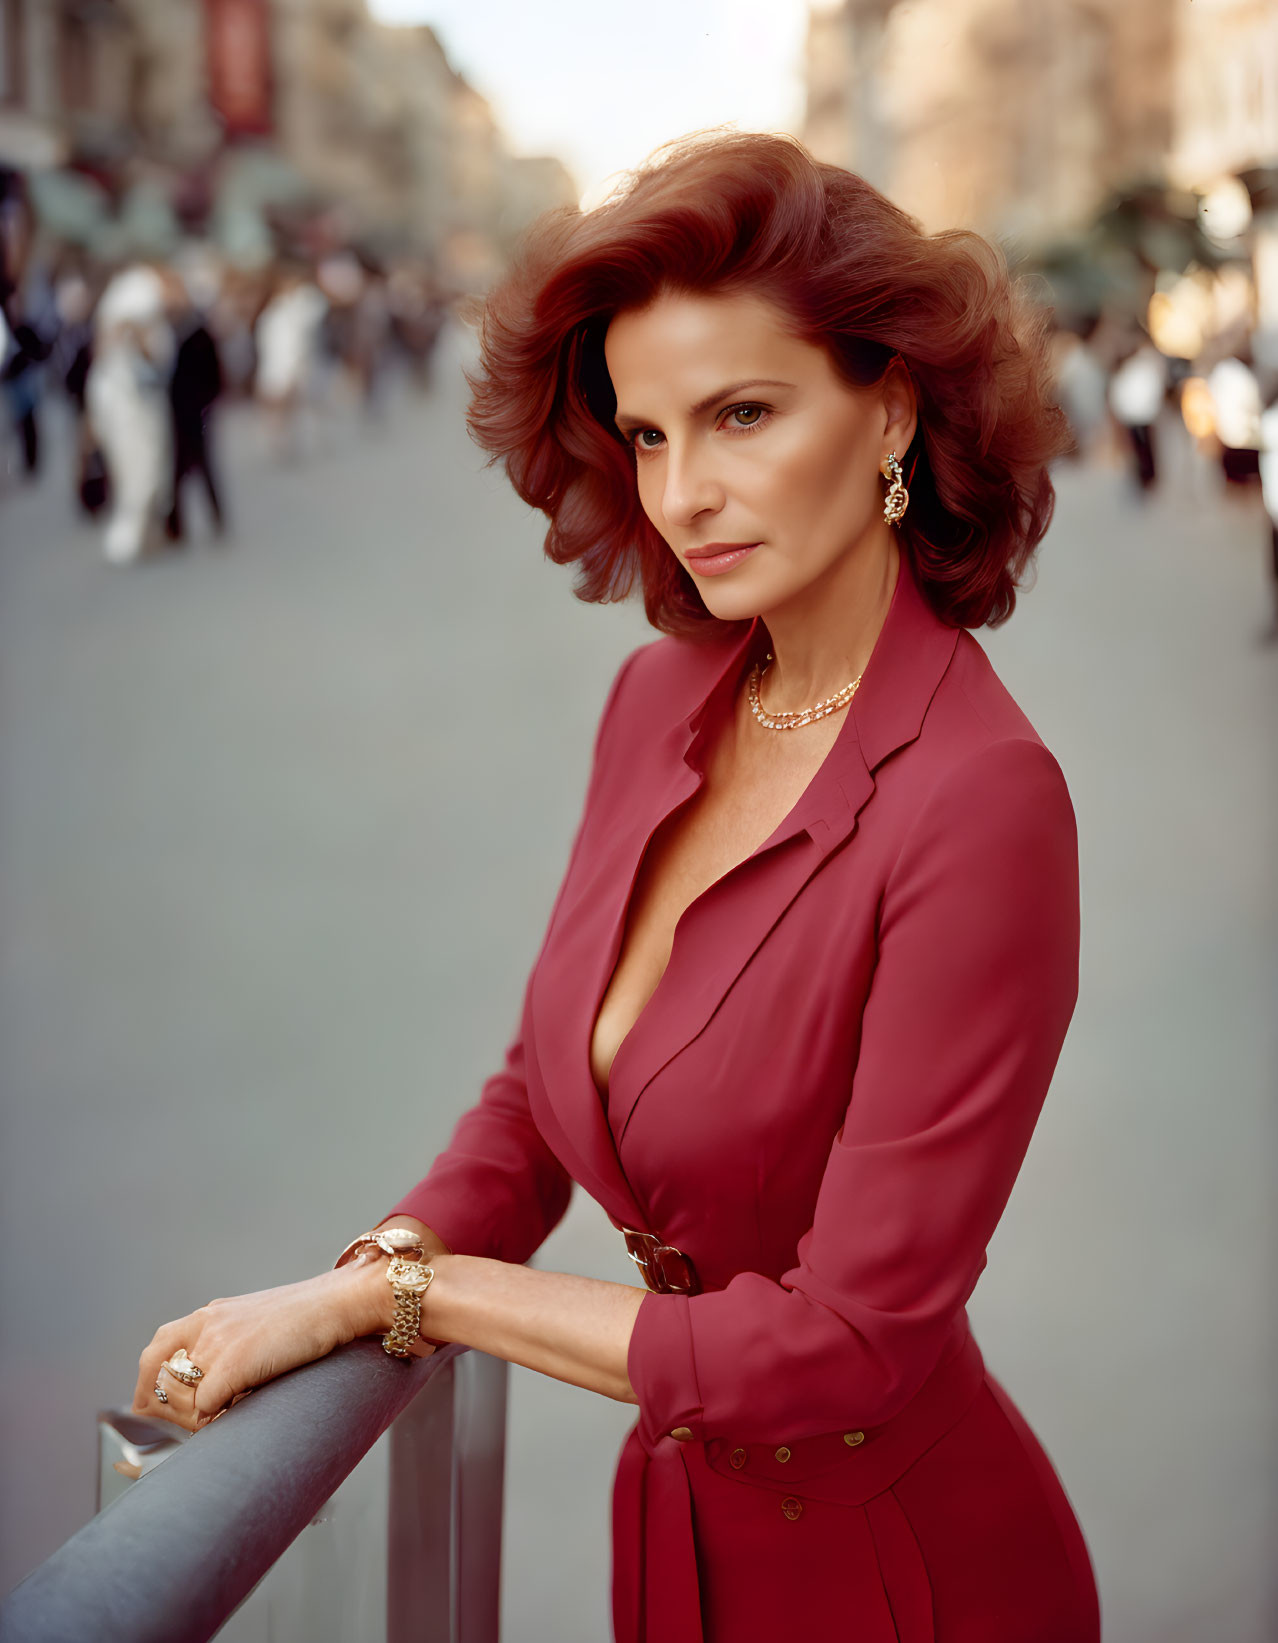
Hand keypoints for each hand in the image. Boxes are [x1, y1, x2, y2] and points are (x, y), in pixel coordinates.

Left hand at [133, 1265, 396, 1432]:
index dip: (149, 1384)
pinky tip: (238, 1413)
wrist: (337, 1303)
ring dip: (196, 1418)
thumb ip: (228, 1345)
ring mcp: (217, 1345)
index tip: (149, 1407)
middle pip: (161, 1381)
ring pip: (182, 1400)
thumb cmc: (308, 1317)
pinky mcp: (232, 1365)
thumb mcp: (255, 1323)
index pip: (156, 1351)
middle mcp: (206, 1326)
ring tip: (224, 1416)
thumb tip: (212, 1391)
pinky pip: (205, 1410)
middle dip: (172, 1411)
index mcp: (209, 1315)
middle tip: (196, 1422)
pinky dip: (217, 1420)